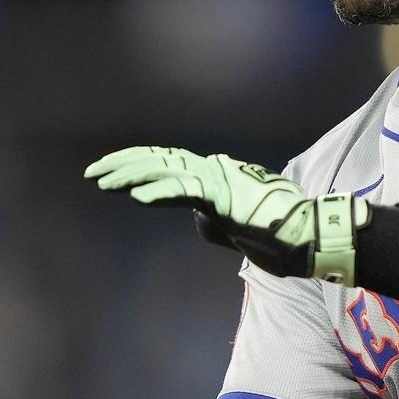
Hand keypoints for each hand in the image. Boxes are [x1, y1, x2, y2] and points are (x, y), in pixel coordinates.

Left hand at [85, 146, 369, 285]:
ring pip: (168, 171)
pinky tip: (137, 197)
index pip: (166, 162)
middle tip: (93, 173)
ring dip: (133, 175)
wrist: (304, 238)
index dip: (135, 163)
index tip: (107, 171)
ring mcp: (220, 181)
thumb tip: (197, 220)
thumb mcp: (233, 227)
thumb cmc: (275, 234)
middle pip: (160, 160)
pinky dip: (162, 192)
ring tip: (105, 182)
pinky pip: (188, 192)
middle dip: (124, 164)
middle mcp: (213, 170)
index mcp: (213, 176)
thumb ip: (212, 220)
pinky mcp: (226, 196)